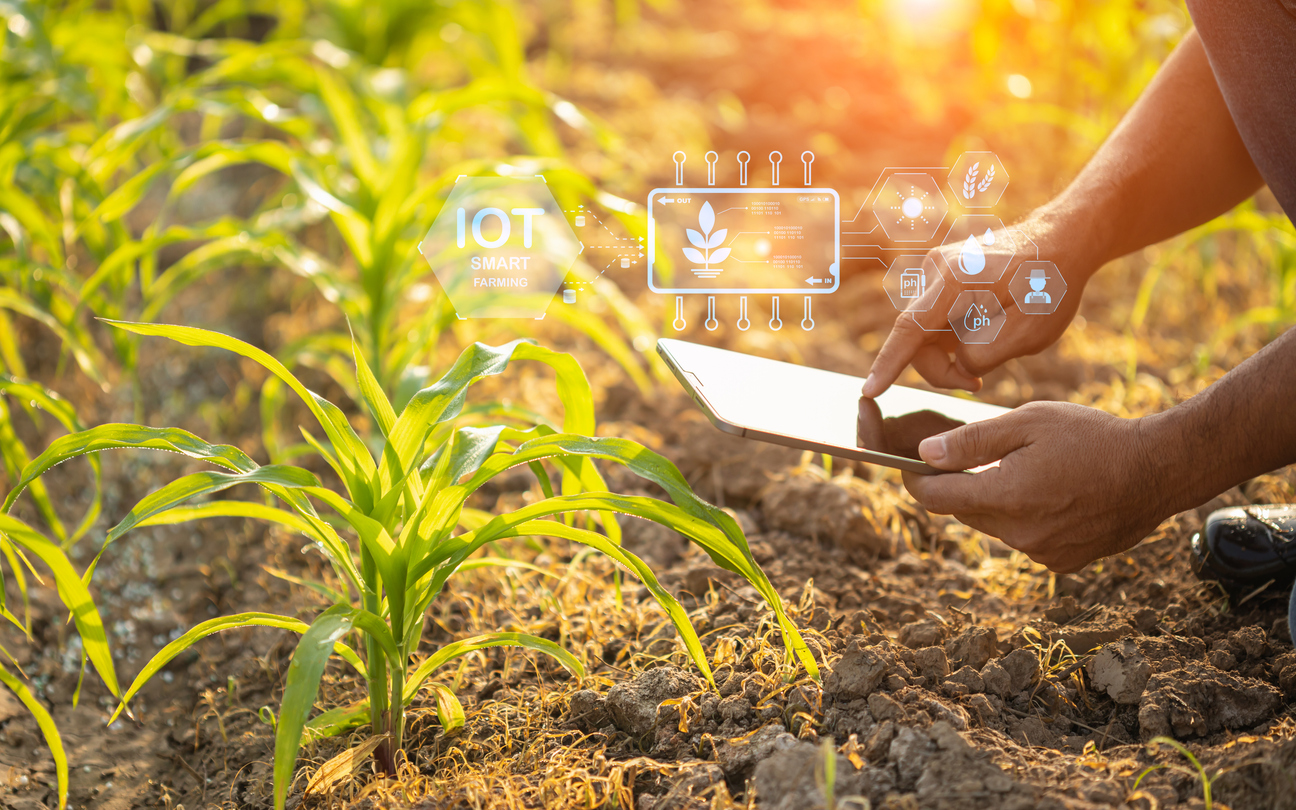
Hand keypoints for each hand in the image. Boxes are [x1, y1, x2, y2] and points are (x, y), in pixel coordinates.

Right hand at [862, 217, 1097, 396]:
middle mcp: (936, 270)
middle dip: (941, 368)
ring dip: (949, 353)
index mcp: (955, 281)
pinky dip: (953, 338)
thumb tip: (957, 362)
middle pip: (916, 338)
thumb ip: (984, 354)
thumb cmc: (1050, 284)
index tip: (870, 392)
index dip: (888, 365)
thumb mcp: (1030, 331)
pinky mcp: (943, 278)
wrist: (1063, 241)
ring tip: (990, 353)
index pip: (909, 330)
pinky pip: (935, 321)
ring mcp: (937, 271)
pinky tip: (983, 334)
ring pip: (924, 332)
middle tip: (977, 383)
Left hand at [901, 401, 1170, 572]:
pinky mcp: (1062, 563)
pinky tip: (1048, 492)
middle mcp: (1019, 535)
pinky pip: (1024, 539)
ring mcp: (1042, 553)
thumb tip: (924, 454)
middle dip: (957, 486)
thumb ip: (972, 440)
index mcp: (1006, 497)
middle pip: (963, 512)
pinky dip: (1024, 517)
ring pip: (994, 526)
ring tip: (1019, 469)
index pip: (934, 498)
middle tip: (966, 457)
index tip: (906, 463)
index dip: (914, 479)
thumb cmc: (1094, 437)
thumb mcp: (1029, 422)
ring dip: (993, 501)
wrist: (1160, 470)